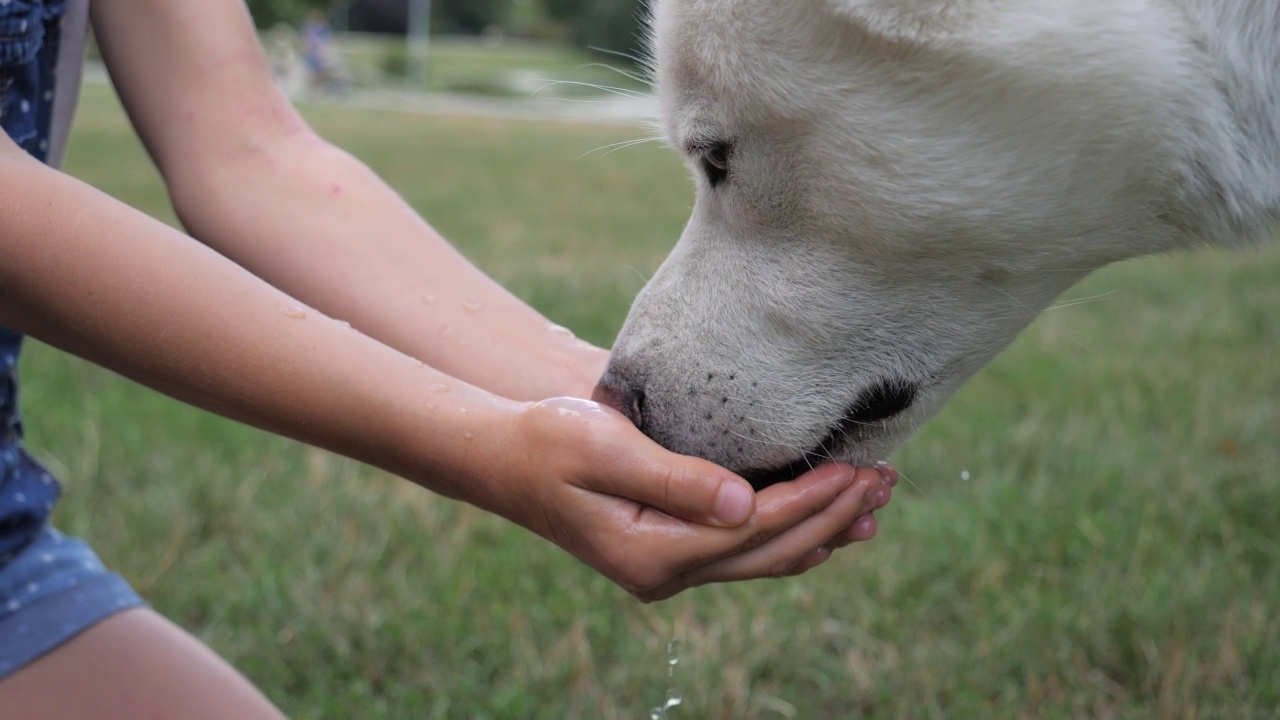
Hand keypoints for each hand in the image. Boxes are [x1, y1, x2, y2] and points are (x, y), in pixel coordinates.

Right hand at [484, 397, 894, 601]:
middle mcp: (665, 573)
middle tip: (884, 479)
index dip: (811, 500)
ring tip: (874, 499)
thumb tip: (746, 505)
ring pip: (765, 558)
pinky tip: (828, 521)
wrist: (506, 458)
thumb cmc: (549, 441)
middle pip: (771, 552)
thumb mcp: (605, 450)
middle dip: (833, 517)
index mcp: (651, 554)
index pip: (754, 530)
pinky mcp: (673, 550)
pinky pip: (746, 551)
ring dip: (823, 528)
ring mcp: (670, 567)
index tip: (856, 468)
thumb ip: (675, 478)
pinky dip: (792, 534)